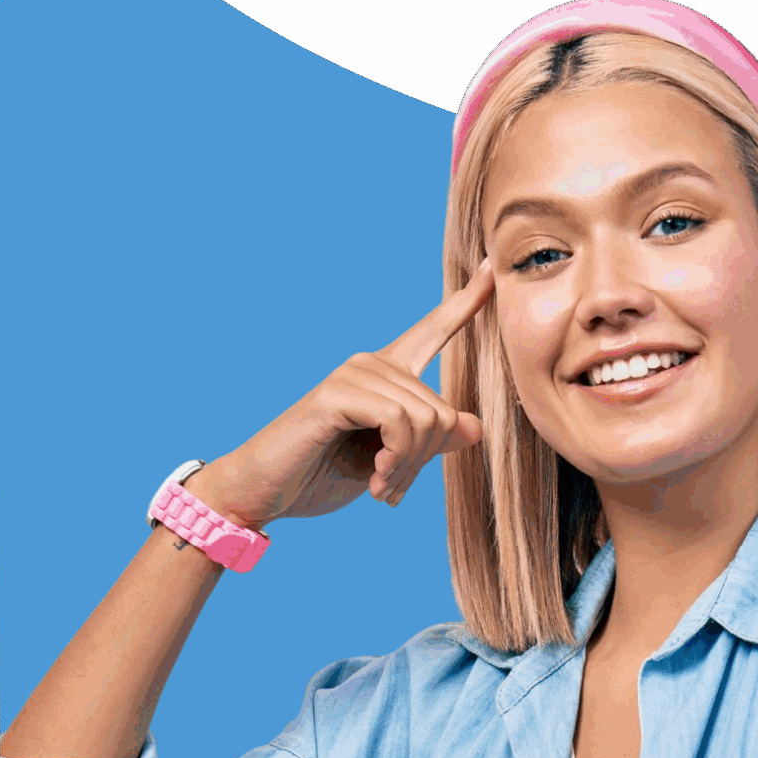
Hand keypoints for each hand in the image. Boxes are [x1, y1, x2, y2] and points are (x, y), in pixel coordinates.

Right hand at [185, 261, 495, 529]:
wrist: (268, 491)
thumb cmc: (326, 474)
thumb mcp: (393, 462)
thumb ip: (430, 442)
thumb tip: (475, 426)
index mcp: (388, 375)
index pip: (433, 330)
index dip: (465, 302)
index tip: (489, 266)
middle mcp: (372, 364)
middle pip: (443, 411)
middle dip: (424, 461)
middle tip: (394, 486)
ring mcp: (352, 373)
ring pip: (425, 418)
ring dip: (408, 466)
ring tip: (383, 486)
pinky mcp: (335, 392)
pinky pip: (398, 420)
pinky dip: (395, 457)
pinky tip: (376, 477)